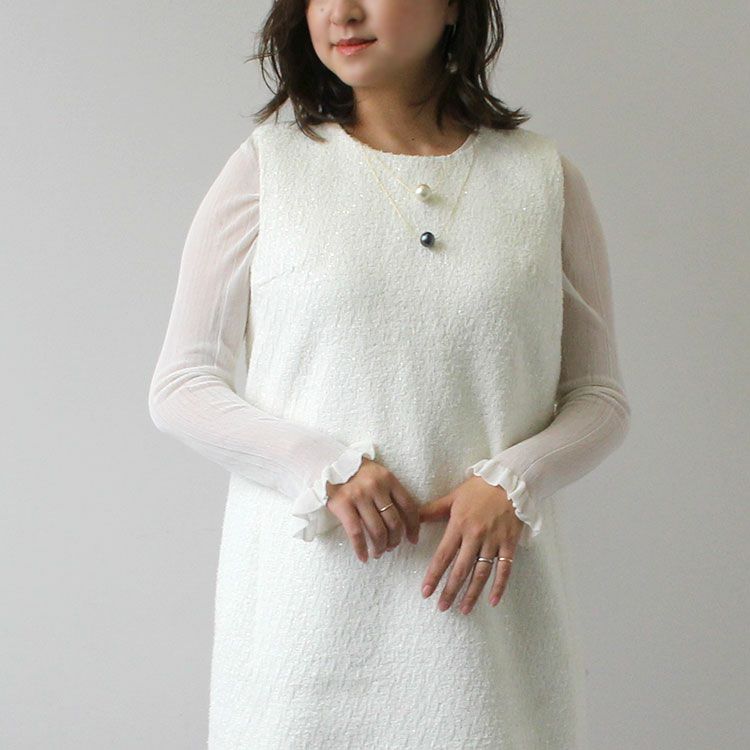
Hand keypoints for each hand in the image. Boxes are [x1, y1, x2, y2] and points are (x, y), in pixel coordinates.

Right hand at [326, 457, 420, 563]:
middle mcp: (376, 487)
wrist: (327, 462)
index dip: (413, 527)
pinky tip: (363, 557)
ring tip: (378, 553)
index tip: (413, 540)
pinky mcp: (343, 504)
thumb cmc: (355, 472)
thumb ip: (390, 492)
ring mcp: (359, 496)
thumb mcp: (377, 475)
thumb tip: (405, 520)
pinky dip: (361, 549)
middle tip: (391, 547)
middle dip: (395, 540)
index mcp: (388, 479)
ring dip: (381, 547)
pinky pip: (356, 533)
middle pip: (394, 522)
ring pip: (377, 530)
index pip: (409, 506)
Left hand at [418, 475, 524, 613]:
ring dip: (472, 593)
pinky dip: (499, 586)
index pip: (443, 555)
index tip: (426, 592)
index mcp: (459, 525)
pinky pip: (505, 569)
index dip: (434, 575)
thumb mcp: (453, 497)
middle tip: (442, 607)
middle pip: (461, 569)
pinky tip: (493, 601)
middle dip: (450, 590)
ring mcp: (494, 541)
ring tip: (463, 609)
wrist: (510, 480)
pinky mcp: (510, 544)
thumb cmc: (479, 488)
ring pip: (481, 573)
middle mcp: (476, 536)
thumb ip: (432, 510)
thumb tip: (411, 519)